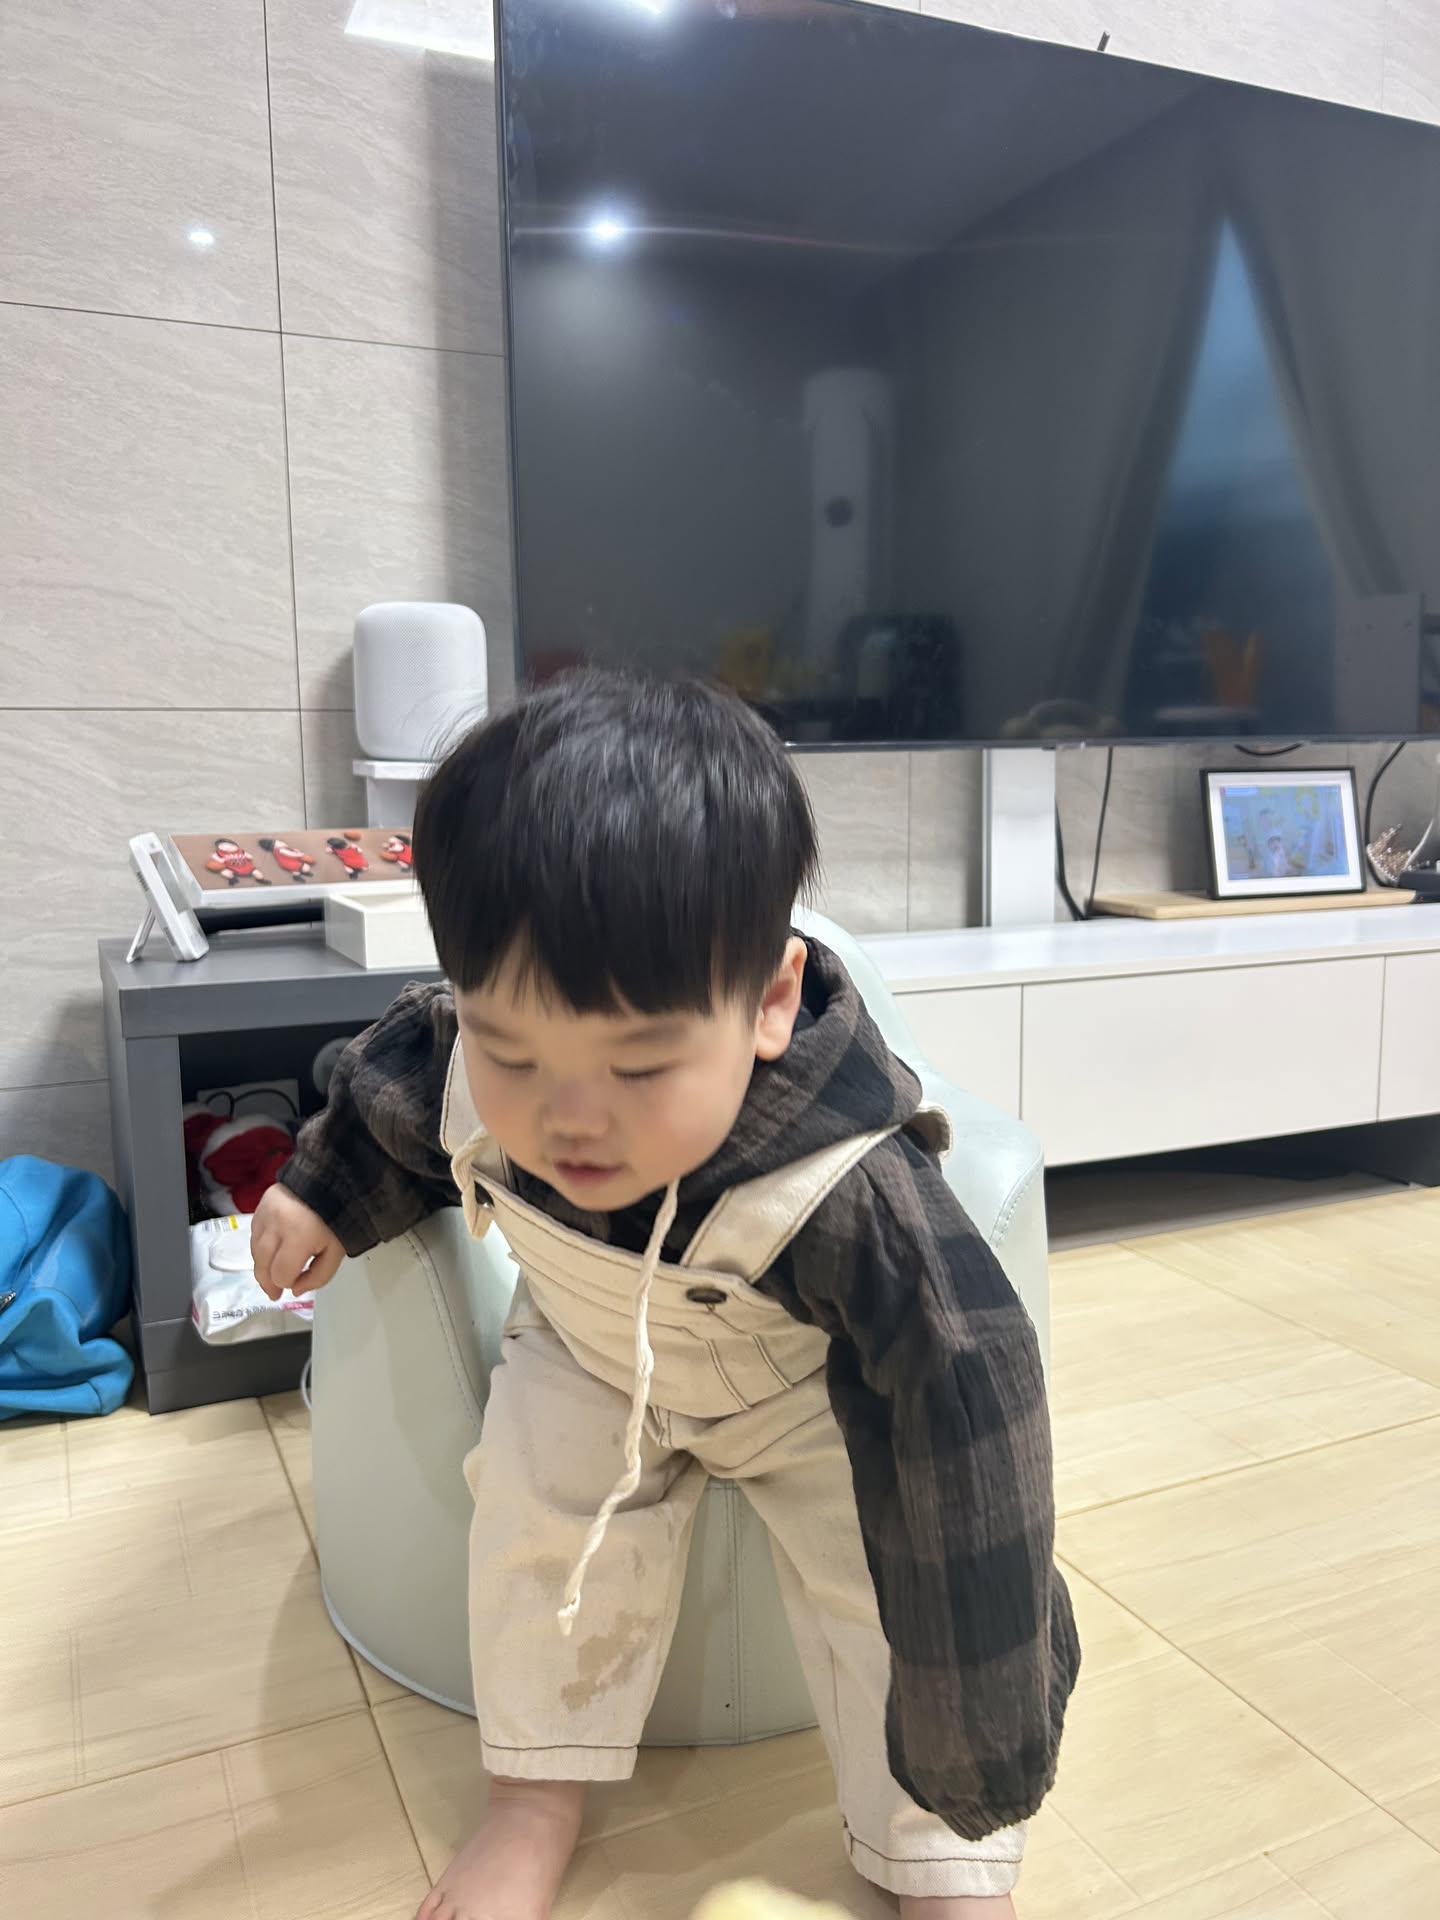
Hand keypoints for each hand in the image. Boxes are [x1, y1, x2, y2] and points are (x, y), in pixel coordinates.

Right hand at [250, 1183, 344, 1300]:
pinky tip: (272, 1250)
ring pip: (254, 1252)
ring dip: (263, 1265)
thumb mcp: (337, 1250)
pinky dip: (261, 1247)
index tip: (297, 1281)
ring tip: (274, 1272)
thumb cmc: (337, 1216)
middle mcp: (275, 1225)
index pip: (280, 1274)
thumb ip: (319, 1276)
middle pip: (261, 1266)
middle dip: (269, 1282)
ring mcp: (264, 1214)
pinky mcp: (259, 1206)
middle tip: (276, 1292)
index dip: (288, 1283)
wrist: (330, 1178)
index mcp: (298, 1236)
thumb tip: (296, 1290)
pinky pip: (254, 1235)